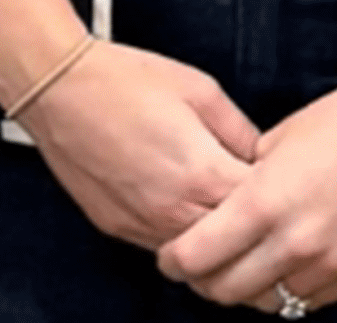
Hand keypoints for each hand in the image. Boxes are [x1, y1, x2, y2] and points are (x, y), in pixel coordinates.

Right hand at [20, 39, 262, 250]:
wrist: (58, 88)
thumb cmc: (121, 81)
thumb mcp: (201, 91)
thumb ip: (241, 130)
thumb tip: (263, 155)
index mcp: (203, 173)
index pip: (262, 209)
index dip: (276, 194)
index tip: (278, 181)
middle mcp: (174, 209)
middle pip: (234, 242)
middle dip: (249, 223)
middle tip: (254, 198)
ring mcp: (144, 224)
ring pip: (198, 256)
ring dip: (213, 235)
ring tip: (217, 203)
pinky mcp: (119, 228)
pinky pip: (163, 246)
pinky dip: (180, 234)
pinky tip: (182, 206)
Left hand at [157, 73, 336, 311]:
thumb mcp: (276, 142)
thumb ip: (244, 182)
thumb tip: (222, 207)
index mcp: (264, 202)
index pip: (198, 256)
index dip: (174, 262)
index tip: (170, 259)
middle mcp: (296, 240)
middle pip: (227, 290)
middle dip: (205, 283)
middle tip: (201, 271)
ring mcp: (332, 261)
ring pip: (271, 303)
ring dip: (251, 291)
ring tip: (245, 271)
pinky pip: (312, 301)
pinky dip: (292, 293)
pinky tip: (286, 271)